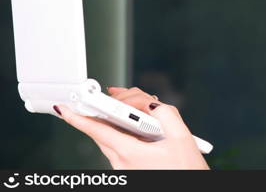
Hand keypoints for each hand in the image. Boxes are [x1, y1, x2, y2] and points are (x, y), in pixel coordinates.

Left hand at [55, 87, 209, 169]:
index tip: (64, 108)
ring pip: (111, 137)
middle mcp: (122, 163)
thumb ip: (166, 114)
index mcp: (131, 154)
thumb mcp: (182, 138)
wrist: (191, 190)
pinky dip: (124, 130)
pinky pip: (119, 145)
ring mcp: (124, 168)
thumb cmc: (186, 172)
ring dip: (116, 119)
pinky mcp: (130, 168)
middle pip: (104, 131)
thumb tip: (153, 103)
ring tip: (132, 104)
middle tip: (115, 94)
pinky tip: (137, 122)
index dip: (78, 118)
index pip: (98, 131)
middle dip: (107, 109)